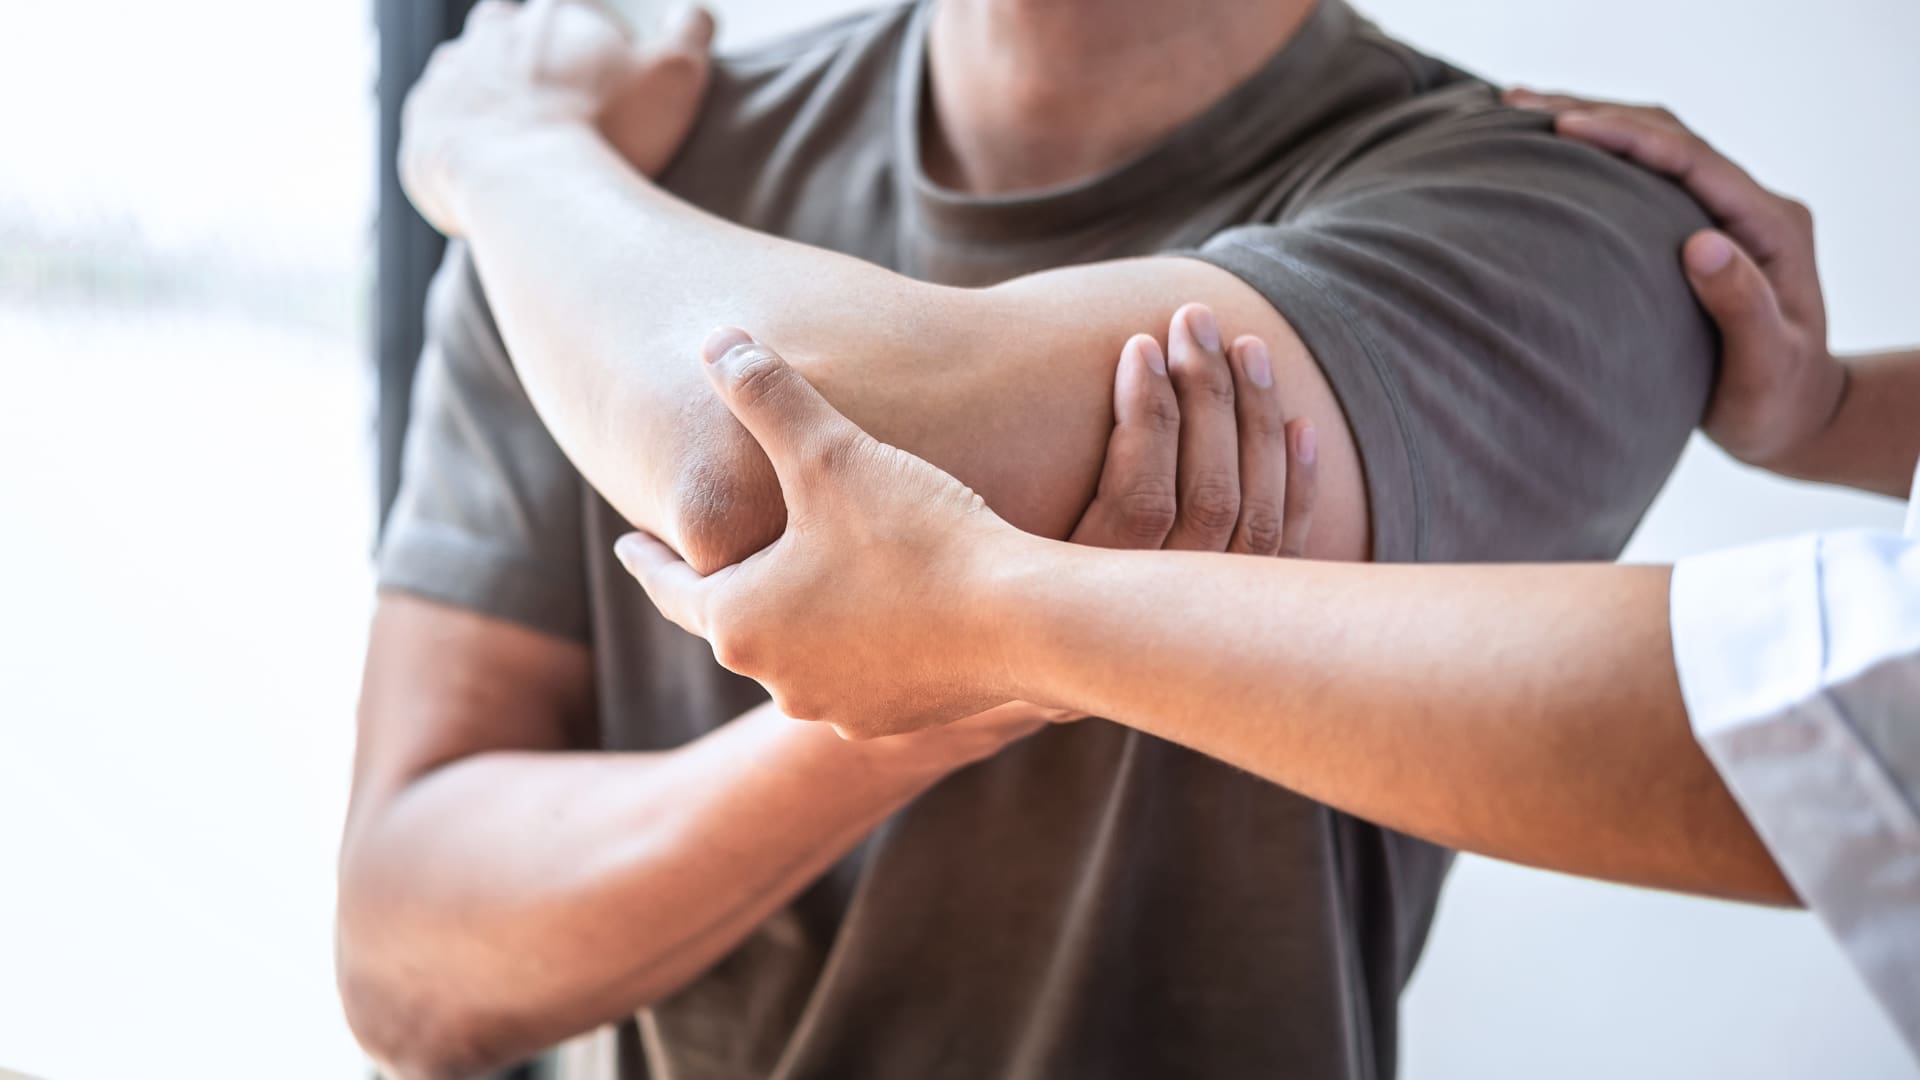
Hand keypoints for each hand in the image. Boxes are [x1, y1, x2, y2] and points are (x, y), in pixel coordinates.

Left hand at [400, 0, 712, 235]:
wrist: (529, 188)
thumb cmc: (610, 132)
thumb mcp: (676, 75)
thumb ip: (691, 33)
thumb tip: (692, 15)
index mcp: (549, 17)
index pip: (572, 19)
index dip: (595, 56)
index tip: (611, 97)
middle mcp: (488, 37)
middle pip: (511, 43)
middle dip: (535, 74)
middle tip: (567, 123)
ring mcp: (446, 84)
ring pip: (469, 86)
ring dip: (493, 110)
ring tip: (527, 155)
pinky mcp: (419, 135)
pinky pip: (439, 138)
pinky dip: (464, 154)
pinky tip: (496, 182)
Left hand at [615, 305, 1317, 740]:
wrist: (1023, 624)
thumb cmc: (915, 536)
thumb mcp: (829, 451)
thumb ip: (765, 395)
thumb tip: (712, 339)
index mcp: (740, 622)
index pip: (670, 586)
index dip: (648, 556)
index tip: (630, 540)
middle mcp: (778, 680)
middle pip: (736, 623)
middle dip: (730, 586)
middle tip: (718, 557)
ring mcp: (840, 709)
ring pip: (802, 655)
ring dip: (799, 620)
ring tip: (804, 586)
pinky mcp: (901, 720)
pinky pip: (862, 676)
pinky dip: (860, 644)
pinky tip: (882, 615)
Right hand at [1504, 89, 1845, 472]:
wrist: (1791, 416)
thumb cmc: (1775, 400)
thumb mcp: (1767, 363)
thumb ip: (1743, 305)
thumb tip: (1701, 245)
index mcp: (1770, 225)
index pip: (1692, 159)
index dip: (1627, 137)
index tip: (1565, 126)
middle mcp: (1748, 207)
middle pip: (1669, 137)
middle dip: (1596, 114)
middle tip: (1518, 105)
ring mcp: (1722, 215)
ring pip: (1654, 149)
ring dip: (1593, 126)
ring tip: (1519, 114)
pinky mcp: (1696, 230)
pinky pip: (1645, 178)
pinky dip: (1598, 159)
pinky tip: (1549, 157)